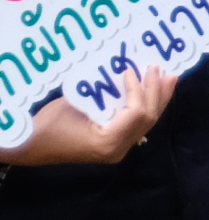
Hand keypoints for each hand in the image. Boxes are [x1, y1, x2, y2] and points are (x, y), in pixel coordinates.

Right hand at [1, 62, 171, 166]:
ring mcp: (118, 149)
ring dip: (157, 99)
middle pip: (148, 119)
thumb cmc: (46, 125)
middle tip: (166, 71)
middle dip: (158, 93)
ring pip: (146, 122)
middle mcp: (119, 149)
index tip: (132, 70)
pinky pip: (136, 124)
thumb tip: (126, 74)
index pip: (137, 113)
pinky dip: (144, 106)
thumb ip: (103, 95)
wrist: (30, 146)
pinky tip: (151, 93)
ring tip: (167, 79)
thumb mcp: (73, 105)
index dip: (138, 90)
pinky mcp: (114, 145)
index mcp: (109, 142)